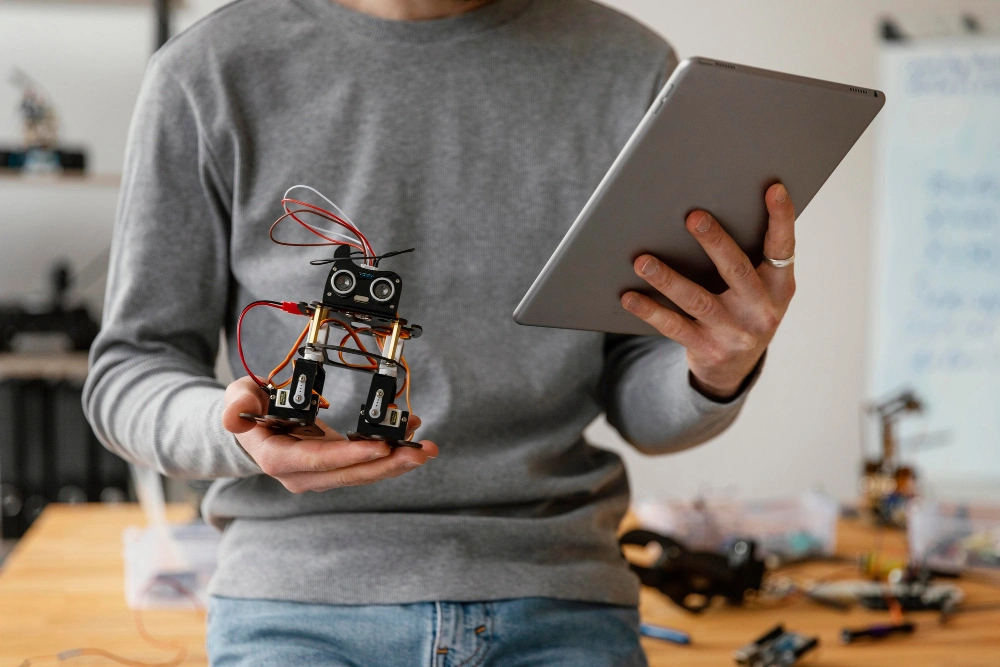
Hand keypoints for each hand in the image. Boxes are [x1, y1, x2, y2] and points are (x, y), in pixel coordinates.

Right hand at [221, 376, 437, 492]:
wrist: (251, 430)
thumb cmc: (248, 410)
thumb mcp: (237, 400)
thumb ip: (236, 406)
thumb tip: (232, 417)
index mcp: (279, 459)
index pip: (319, 460)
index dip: (351, 455)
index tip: (381, 445)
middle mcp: (302, 474)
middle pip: (350, 473)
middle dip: (388, 463)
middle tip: (420, 452)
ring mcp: (321, 475)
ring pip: (363, 474)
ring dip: (397, 462)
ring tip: (426, 449)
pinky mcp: (336, 468)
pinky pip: (366, 465)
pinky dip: (391, 454)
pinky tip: (412, 438)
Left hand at [621, 183, 795, 398]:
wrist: (734, 369)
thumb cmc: (742, 311)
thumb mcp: (759, 289)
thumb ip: (748, 257)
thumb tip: (706, 214)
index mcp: (779, 287)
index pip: (783, 247)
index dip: (781, 218)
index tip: (773, 189)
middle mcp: (761, 310)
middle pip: (737, 270)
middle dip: (714, 242)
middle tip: (692, 216)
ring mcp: (734, 332)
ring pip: (698, 301)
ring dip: (668, 279)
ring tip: (642, 260)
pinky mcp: (707, 349)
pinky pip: (674, 326)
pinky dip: (650, 310)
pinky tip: (630, 296)